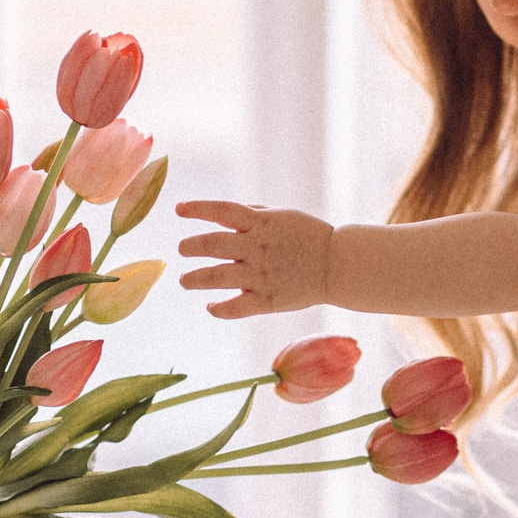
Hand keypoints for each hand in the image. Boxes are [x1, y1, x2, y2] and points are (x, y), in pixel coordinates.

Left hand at [175, 199, 331, 318]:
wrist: (338, 264)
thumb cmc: (309, 236)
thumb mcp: (283, 216)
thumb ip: (253, 214)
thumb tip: (221, 214)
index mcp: (261, 224)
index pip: (222, 210)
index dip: (198, 209)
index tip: (179, 210)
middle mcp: (257, 247)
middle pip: (213, 244)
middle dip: (191, 246)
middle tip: (181, 249)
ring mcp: (261, 275)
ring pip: (218, 277)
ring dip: (196, 279)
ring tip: (185, 281)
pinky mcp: (268, 300)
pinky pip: (237, 307)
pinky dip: (219, 308)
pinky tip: (211, 306)